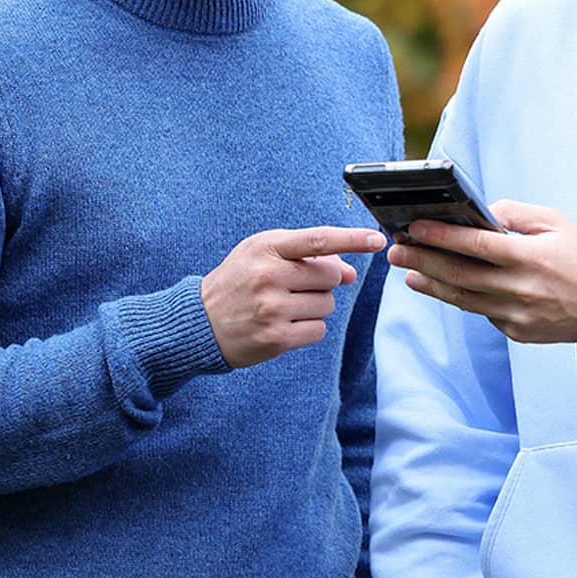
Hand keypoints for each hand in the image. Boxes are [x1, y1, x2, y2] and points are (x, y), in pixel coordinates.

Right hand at [203, 226, 385, 367]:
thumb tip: (351, 273)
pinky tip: (285, 324)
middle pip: (330, 276)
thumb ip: (307, 257)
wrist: (200, 322)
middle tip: (297, 286)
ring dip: (314, 306)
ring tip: (284, 305)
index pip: (318, 240)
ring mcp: (272, 309)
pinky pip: (318, 330)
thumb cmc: (238, 281)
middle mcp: (268, 276)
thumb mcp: (262, 255)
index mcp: (265, 248)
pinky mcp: (276, 338)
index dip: (351, 239)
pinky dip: (309, 327)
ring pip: (326, 305)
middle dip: (324, 281)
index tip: (376, 239)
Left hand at [387, 200, 576, 344]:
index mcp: (530, 257)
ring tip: (408, 270)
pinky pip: (482, 312)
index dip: (441, 236)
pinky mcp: (517, 333)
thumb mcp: (555, 222)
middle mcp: (520, 289)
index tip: (413, 226)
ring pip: (463, 299)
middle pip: (459, 275)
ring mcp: (517, 315)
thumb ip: (515, 213)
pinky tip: (442, 287)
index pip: (475, 245)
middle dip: (422, 260)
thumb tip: (479, 213)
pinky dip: (461, 298)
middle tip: (395, 249)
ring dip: (431, 284)